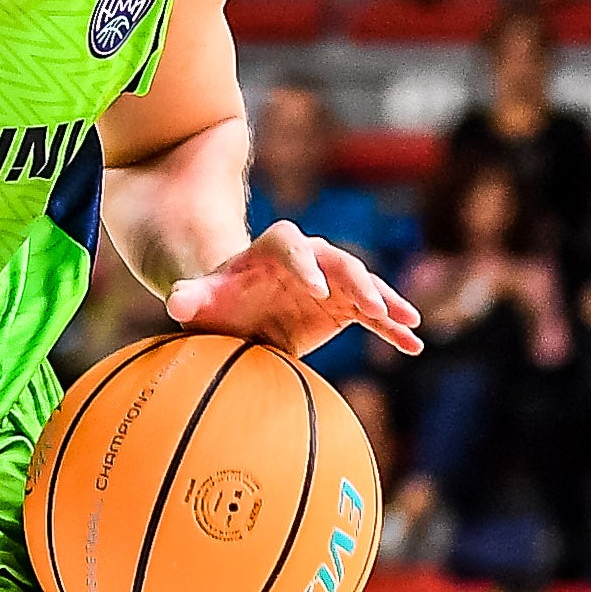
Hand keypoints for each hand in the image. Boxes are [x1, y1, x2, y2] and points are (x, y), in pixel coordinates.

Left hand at [165, 222, 424, 359]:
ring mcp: (332, 281)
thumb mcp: (201, 301)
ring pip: (365, 284)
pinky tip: (414, 347)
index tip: (316, 289)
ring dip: (386, 302)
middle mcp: (309, 258)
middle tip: (373, 307)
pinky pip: (374, 314)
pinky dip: (393, 328)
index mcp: (272, 250)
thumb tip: (175, 300)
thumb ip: (190, 297)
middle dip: (357, 282)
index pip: (291, 244)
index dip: (305, 263)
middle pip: (338, 260)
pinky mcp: (346, 305)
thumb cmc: (218, 302)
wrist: (240, 313)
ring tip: (408, 322)